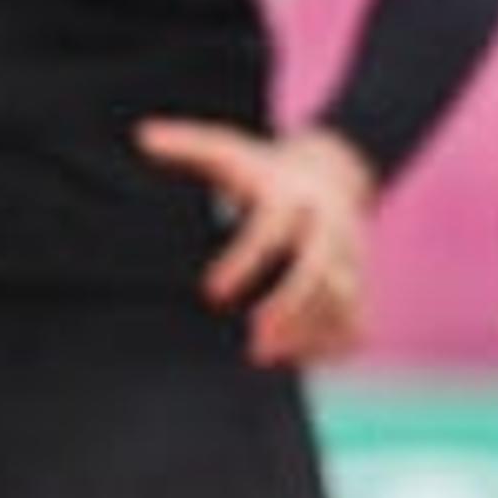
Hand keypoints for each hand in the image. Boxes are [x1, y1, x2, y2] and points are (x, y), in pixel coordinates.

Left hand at [136, 118, 376, 367]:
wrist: (336, 169)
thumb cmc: (264, 169)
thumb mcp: (229, 151)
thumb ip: (187, 145)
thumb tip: (141, 137)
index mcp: (292, 197)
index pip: (272, 229)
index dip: (245, 260)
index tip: (211, 293)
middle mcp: (327, 227)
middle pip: (317, 269)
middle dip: (291, 307)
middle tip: (256, 343)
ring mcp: (348, 255)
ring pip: (340, 297)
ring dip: (310, 331)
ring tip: (268, 357)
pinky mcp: (356, 280)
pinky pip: (355, 317)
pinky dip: (335, 341)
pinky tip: (301, 360)